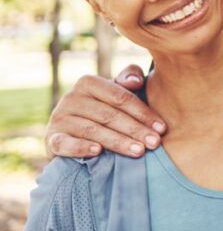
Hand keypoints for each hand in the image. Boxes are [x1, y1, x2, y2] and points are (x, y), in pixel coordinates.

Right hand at [45, 65, 164, 158]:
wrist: (71, 133)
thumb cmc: (103, 110)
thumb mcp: (116, 93)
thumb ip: (128, 79)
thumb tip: (135, 81)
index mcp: (89, 82)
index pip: (121, 98)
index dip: (143, 113)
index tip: (162, 128)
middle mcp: (71, 97)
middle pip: (109, 115)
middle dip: (135, 130)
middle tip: (155, 144)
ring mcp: (59, 118)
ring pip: (93, 130)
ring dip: (118, 142)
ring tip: (139, 151)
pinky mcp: (52, 138)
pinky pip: (65, 143)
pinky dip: (81, 147)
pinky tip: (98, 151)